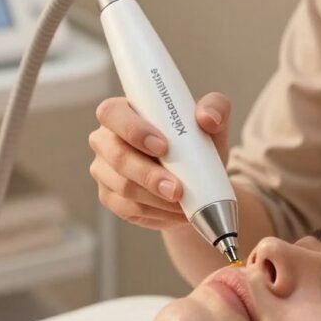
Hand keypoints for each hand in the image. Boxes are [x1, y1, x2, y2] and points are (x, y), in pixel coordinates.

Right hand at [88, 92, 231, 230]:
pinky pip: (127, 208)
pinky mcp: (110, 197)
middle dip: (148, 174)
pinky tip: (175, 211)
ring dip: (156, 197)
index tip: (163, 146)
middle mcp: (107, 139)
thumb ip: (216, 108)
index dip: (132, 129)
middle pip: (116, 155)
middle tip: (177, 188)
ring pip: (123, 186)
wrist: (198, 180)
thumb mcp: (212, 122)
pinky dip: (155, 212)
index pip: (112, 113)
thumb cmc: (197, 143)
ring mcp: (104, 170)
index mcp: (124, 111)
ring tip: (183, 201)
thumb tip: (208, 118)